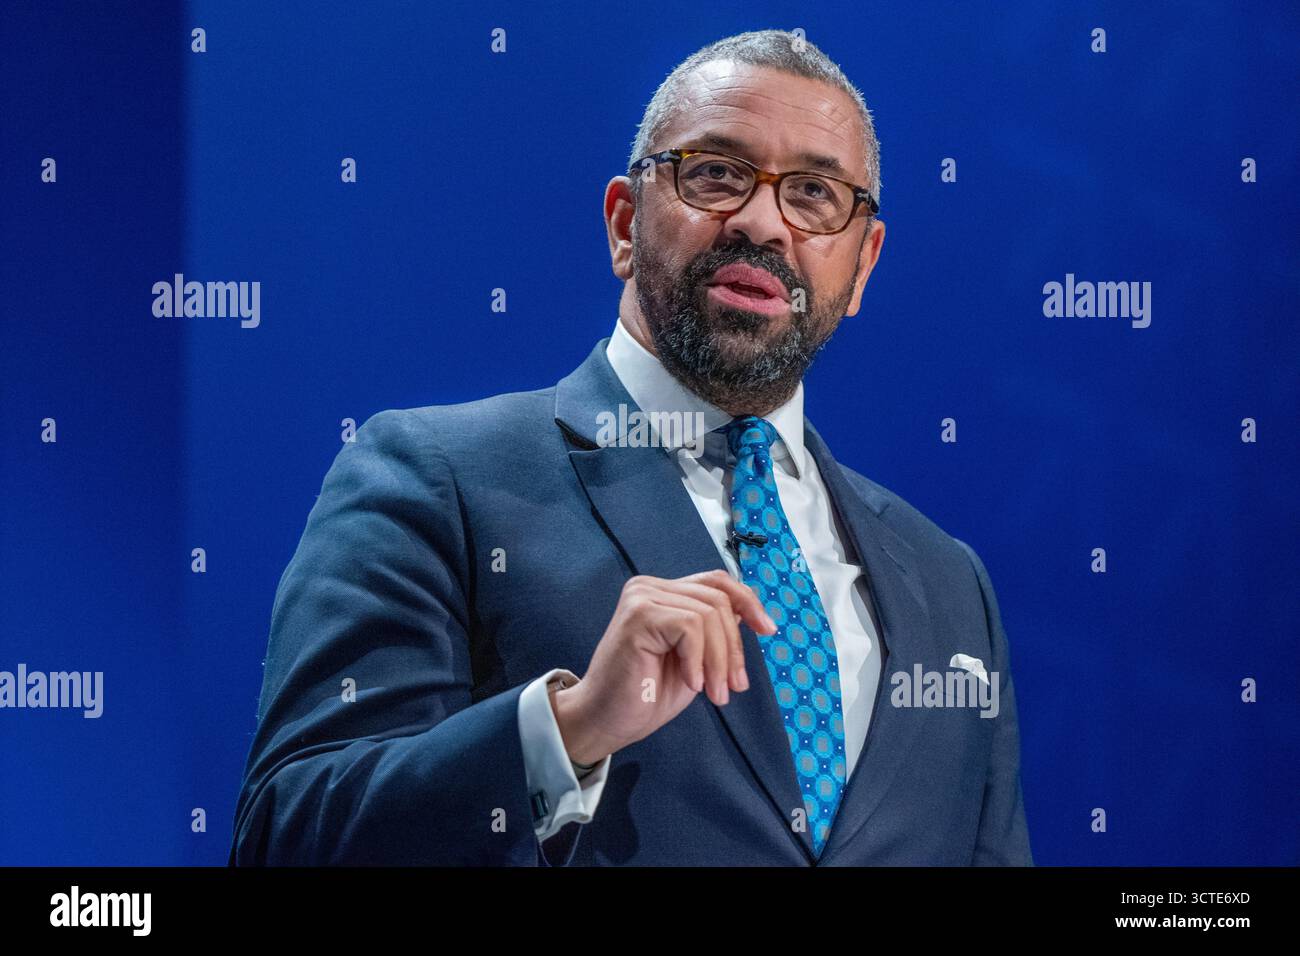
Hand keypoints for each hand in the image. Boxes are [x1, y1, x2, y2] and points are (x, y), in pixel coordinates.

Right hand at [552, 569, 776, 765]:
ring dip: (720, 661)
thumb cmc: (646, 694)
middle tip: (734, 687)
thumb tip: (747, 613)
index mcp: (663, 593)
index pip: (716, 582)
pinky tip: (691, 683)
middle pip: (717, 600)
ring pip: (707, 615)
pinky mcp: (638, 615)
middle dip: (734, 648)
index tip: (768, 630)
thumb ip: (713, 632)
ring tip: (715, 694)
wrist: (606, 720)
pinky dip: (699, 660)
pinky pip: (690, 627)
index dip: (747, 601)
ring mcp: (642, 598)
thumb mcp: (695, 659)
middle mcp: (650, 587)